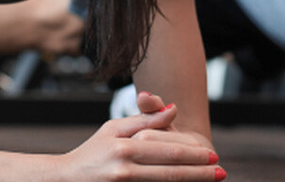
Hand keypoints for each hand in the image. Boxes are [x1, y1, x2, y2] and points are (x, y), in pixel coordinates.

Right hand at [62, 99, 222, 180]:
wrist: (63, 181)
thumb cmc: (92, 152)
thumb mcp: (113, 129)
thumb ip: (144, 121)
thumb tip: (174, 110)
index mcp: (123, 146)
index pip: (166, 149)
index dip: (192, 152)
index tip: (211, 153)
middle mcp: (123, 168)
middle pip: (170, 170)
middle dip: (199, 171)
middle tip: (220, 170)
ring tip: (212, 180)